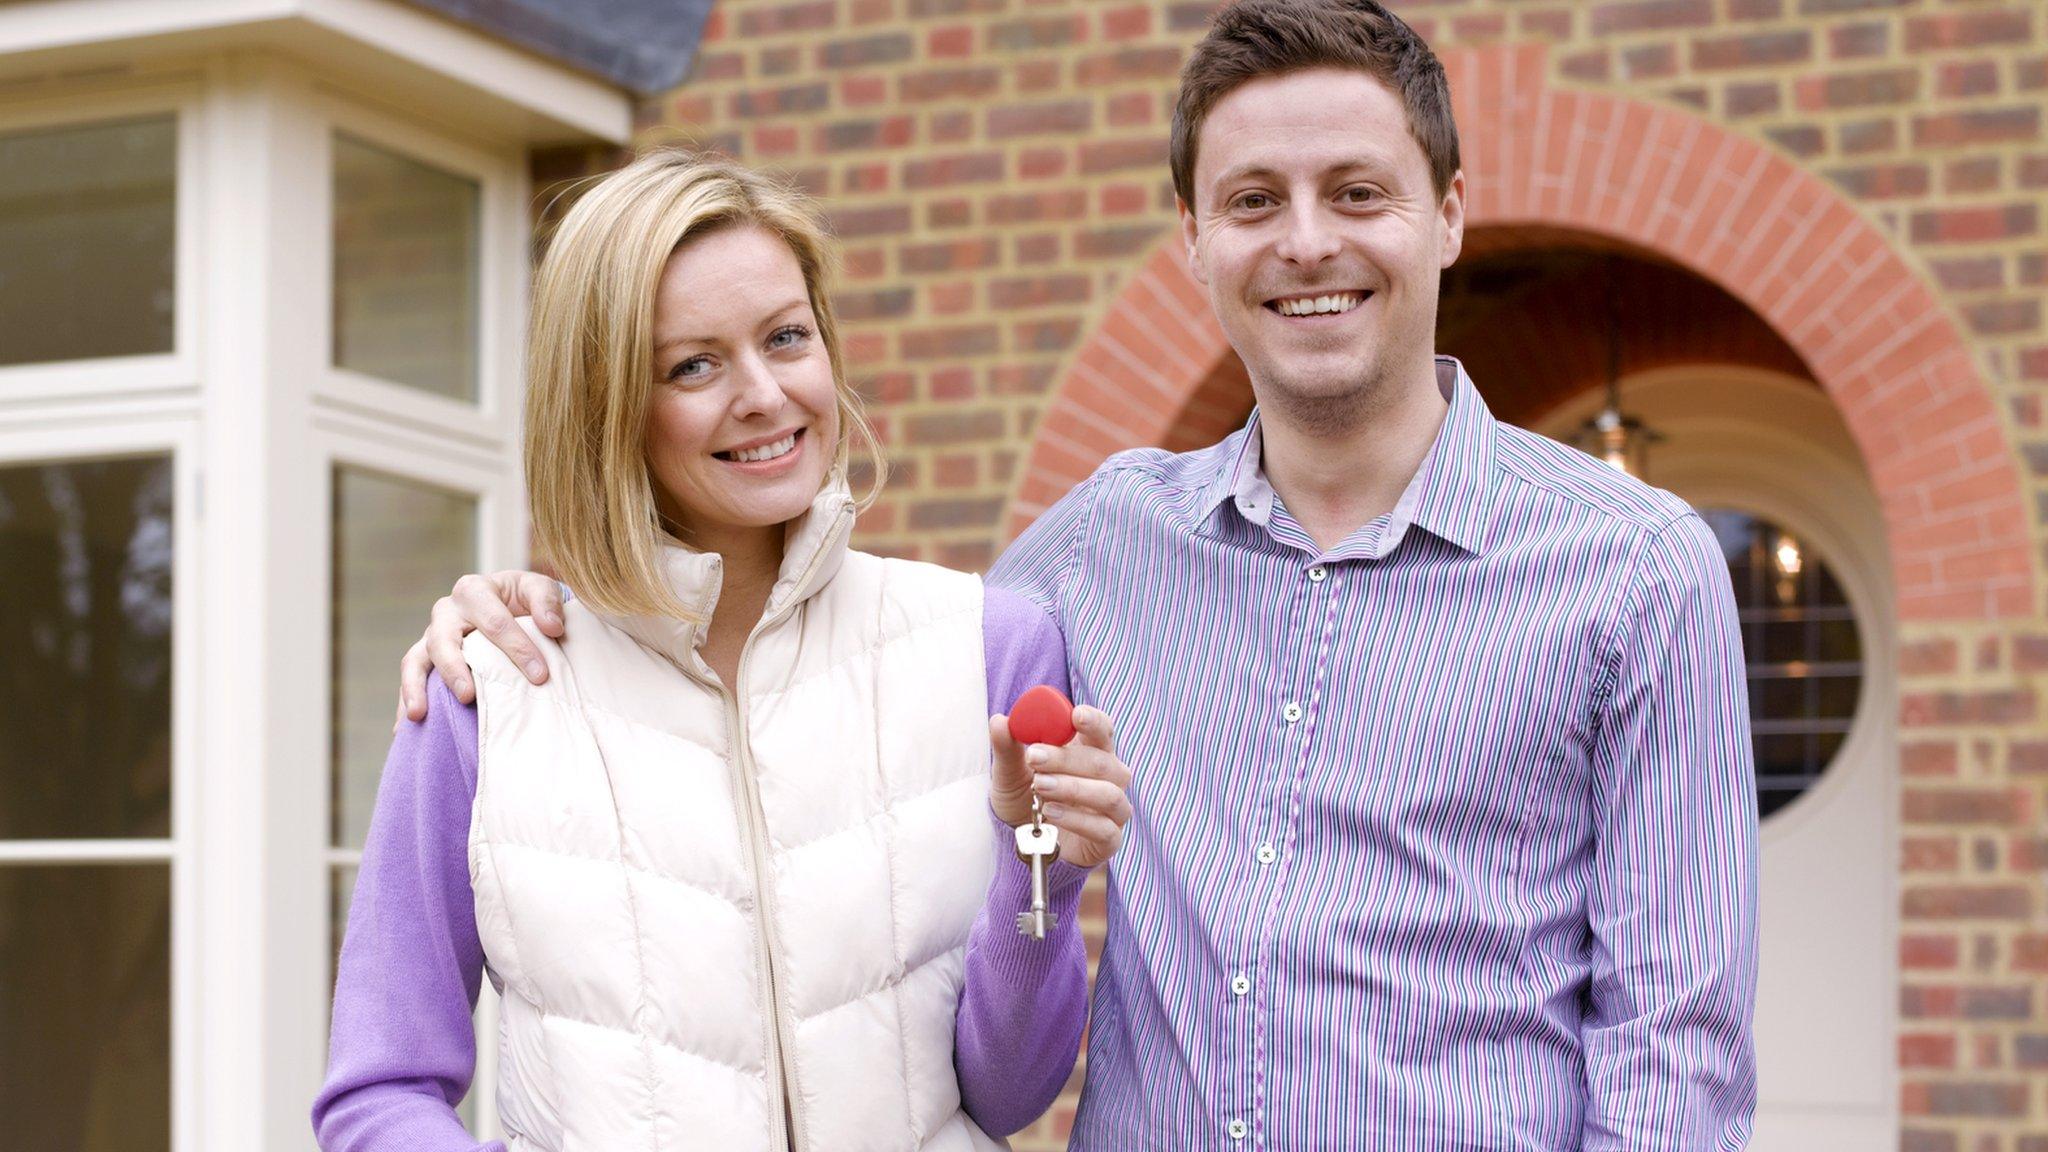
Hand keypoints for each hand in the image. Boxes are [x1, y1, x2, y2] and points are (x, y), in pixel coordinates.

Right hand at [394, 570, 565, 728]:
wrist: (508, 605)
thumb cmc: (524, 599)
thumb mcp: (539, 589)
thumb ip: (548, 601)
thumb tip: (552, 626)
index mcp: (474, 591)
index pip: (494, 622)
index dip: (517, 648)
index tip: (539, 676)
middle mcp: (447, 612)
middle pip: (443, 640)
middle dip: (454, 669)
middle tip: (467, 696)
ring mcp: (432, 636)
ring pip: (415, 660)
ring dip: (415, 687)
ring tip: (419, 714)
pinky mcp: (425, 659)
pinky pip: (411, 680)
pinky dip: (406, 702)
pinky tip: (406, 728)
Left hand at [988, 705, 1131, 869]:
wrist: (1021, 841)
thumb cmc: (1024, 798)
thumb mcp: (1009, 773)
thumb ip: (1007, 748)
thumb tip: (1000, 721)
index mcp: (1090, 753)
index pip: (1103, 730)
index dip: (1094, 721)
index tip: (1075, 715)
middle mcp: (1109, 779)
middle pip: (1103, 762)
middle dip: (1068, 757)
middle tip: (1034, 756)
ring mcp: (1113, 811)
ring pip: (1109, 794)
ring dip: (1074, 788)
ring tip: (1041, 786)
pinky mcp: (1108, 840)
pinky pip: (1106, 829)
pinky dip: (1078, 819)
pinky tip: (1052, 813)